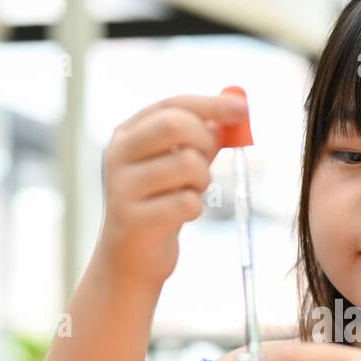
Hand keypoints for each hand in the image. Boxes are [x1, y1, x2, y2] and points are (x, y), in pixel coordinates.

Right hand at [96, 92, 247, 285]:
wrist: (131, 257)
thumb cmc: (160, 202)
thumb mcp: (178, 163)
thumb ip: (203, 135)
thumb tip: (235, 106)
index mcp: (127, 134)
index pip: (172, 105)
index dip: (211, 104)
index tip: (242, 108)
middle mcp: (118, 155)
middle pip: (175, 125)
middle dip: (205, 140)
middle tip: (208, 162)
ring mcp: (122, 187)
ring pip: (188, 164)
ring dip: (202, 180)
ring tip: (191, 193)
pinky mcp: (134, 220)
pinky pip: (187, 203)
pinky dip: (194, 208)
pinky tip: (181, 215)